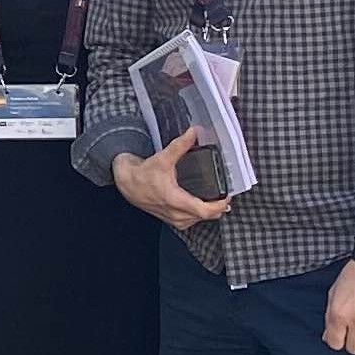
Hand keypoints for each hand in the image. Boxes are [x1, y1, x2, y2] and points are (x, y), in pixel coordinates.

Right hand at [113, 132, 231, 229]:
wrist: (127, 184)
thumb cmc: (142, 174)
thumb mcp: (162, 158)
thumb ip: (180, 145)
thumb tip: (194, 133)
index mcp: (174, 200)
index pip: (204, 211)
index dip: (219, 204)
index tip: (227, 195)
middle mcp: (175, 213)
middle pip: (206, 217)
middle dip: (218, 207)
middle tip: (224, 194)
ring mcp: (173, 219)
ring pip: (200, 220)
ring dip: (210, 212)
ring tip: (216, 199)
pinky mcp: (172, 220)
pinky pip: (192, 221)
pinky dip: (200, 215)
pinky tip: (202, 206)